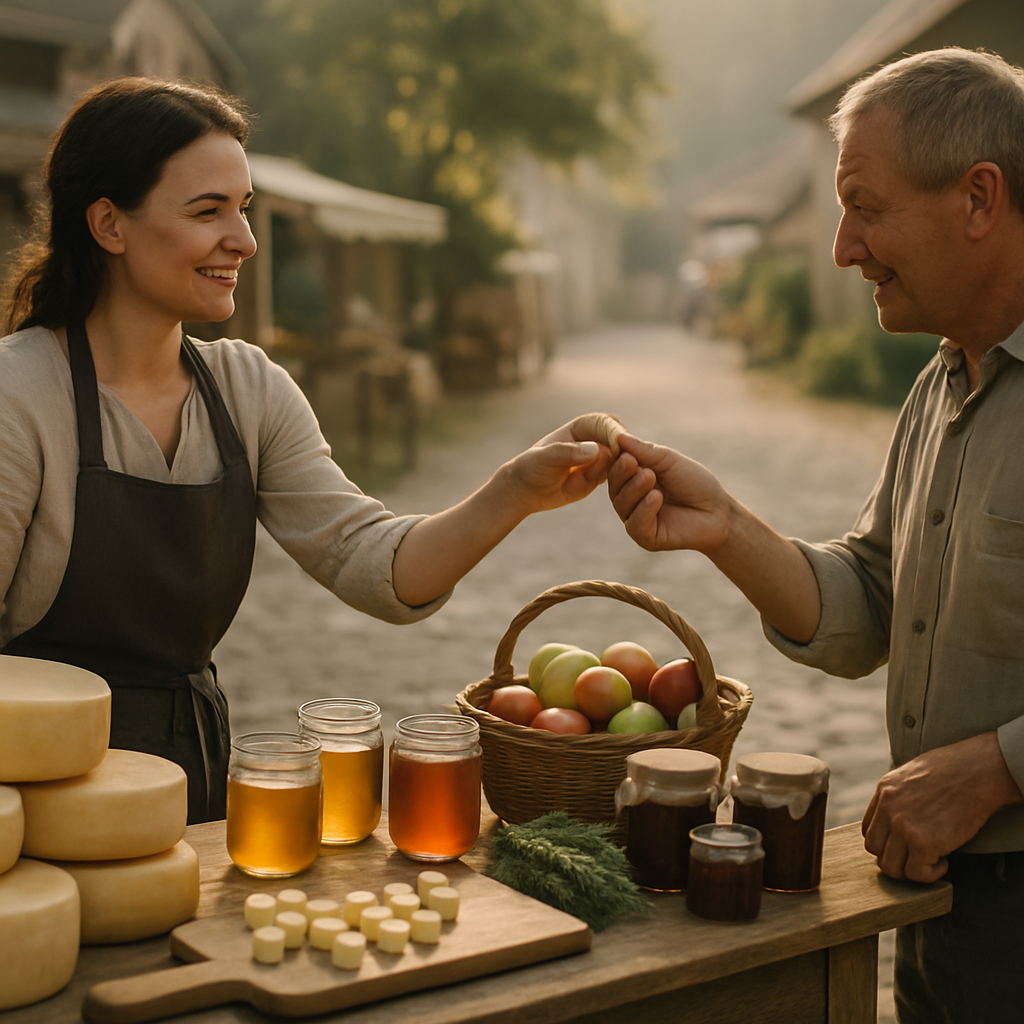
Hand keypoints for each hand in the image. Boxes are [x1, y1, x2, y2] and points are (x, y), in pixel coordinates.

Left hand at [504, 414, 618, 514]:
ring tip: (624, 479)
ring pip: (623, 461)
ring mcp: (600, 459)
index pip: (606, 424)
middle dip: (628, 451)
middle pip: (621, 440)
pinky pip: (617, 478)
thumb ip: (566, 452)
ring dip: (626, 469)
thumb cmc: (532, 467)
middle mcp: (596, 440)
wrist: (527, 490)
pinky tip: (618, 487)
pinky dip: (621, 481)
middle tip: (630, 465)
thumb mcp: (544, 458)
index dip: (614, 433)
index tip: (620, 447)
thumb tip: (595, 450)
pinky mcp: (601, 476)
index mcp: (583, 426)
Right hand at [607, 433, 730, 552]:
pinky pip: (635, 525)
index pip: (614, 469)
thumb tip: (618, 437)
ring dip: (634, 489)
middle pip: (614, 487)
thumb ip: (645, 451)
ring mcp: (637, 519)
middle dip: (623, 474)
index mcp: (634, 480)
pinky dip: (643, 509)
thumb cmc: (695, 483)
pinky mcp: (646, 538)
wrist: (718, 510)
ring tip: (650, 477)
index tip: (625, 453)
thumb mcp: (670, 461)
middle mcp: (631, 500)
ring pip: (622, 505)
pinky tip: (656, 497)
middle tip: (635, 464)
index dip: (616, 461)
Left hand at [862, 732, 1023, 881]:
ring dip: (911, 870)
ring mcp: (903, 827)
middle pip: (876, 849)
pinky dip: (930, 874)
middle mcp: (888, 809)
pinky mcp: (923, 843)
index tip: (905, 846)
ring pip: (891, 866)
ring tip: (932, 860)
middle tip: (918, 858)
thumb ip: (900, 795)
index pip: (869, 829)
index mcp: (885, 791)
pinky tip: (944, 862)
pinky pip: (917, 873)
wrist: (977, 772)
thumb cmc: (954, 771)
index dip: (886, 843)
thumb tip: (899, 816)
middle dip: (895, 859)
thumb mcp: (913, 774)